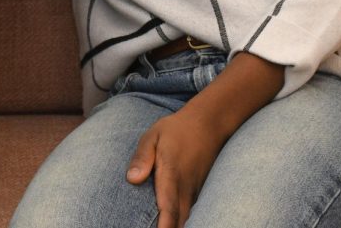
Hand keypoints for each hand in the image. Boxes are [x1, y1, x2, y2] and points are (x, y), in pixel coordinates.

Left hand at [126, 106, 225, 227]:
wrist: (208, 124)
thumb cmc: (176, 129)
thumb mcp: (153, 135)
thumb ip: (142, 157)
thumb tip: (132, 179)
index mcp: (172, 174)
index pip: (169, 208)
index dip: (164, 227)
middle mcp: (186, 187)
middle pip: (179, 221)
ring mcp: (194, 191)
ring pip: (186, 218)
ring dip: (174, 226)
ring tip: (160, 226)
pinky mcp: (198, 191)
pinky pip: (190, 212)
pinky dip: (181, 221)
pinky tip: (170, 222)